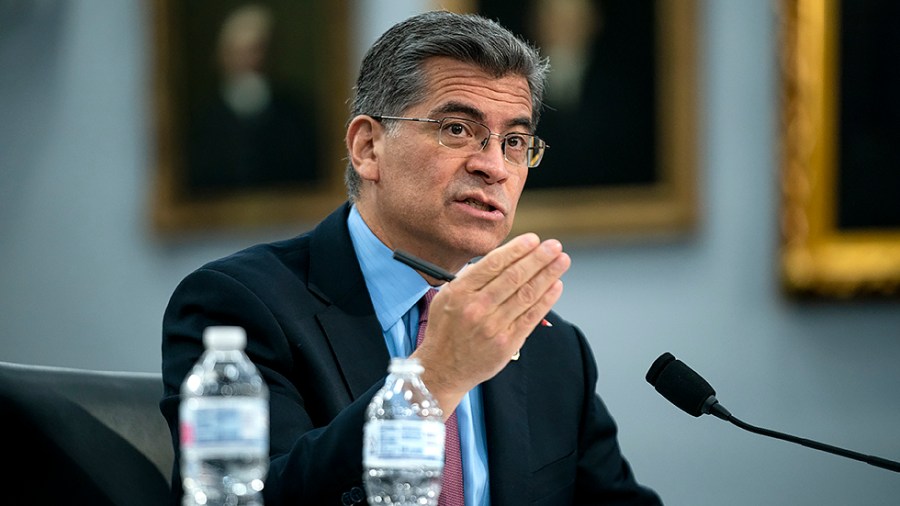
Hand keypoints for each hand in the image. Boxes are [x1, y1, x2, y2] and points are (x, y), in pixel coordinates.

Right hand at [411, 233, 569, 415]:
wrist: (442, 368)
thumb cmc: (447, 329)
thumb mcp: (446, 297)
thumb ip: (471, 278)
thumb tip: (501, 257)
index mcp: (460, 292)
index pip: (494, 263)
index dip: (517, 249)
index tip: (534, 239)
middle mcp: (476, 308)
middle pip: (514, 277)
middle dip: (538, 258)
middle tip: (554, 246)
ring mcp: (493, 327)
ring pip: (526, 295)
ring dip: (548, 275)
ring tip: (562, 261)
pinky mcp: (506, 344)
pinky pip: (531, 317)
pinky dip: (546, 300)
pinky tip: (556, 286)